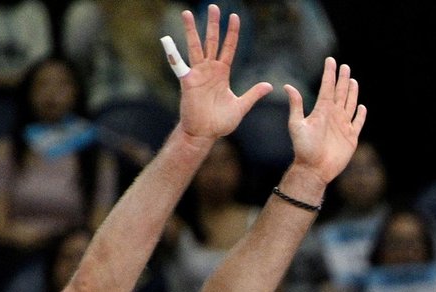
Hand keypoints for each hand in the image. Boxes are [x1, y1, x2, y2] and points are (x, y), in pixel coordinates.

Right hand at [172, 6, 272, 143]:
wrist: (205, 133)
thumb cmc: (220, 121)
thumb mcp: (241, 106)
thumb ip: (253, 94)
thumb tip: (269, 85)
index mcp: (222, 73)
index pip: (229, 48)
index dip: (232, 33)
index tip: (235, 17)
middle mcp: (210, 69)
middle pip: (212, 41)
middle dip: (213, 25)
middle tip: (215, 7)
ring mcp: (198, 73)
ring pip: (195, 47)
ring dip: (191, 30)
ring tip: (187, 13)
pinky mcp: (187, 81)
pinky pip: (179, 64)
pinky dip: (172, 52)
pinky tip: (166, 39)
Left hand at [285, 56, 366, 183]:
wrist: (314, 169)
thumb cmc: (303, 148)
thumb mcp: (296, 124)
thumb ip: (296, 105)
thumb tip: (287, 86)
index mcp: (322, 110)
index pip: (327, 87)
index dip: (329, 74)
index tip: (331, 60)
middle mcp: (333, 115)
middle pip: (340, 93)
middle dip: (343, 79)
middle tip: (345, 66)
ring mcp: (343, 125)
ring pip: (350, 104)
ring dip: (352, 93)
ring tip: (352, 80)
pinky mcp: (351, 137)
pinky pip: (358, 123)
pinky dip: (360, 115)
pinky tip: (361, 106)